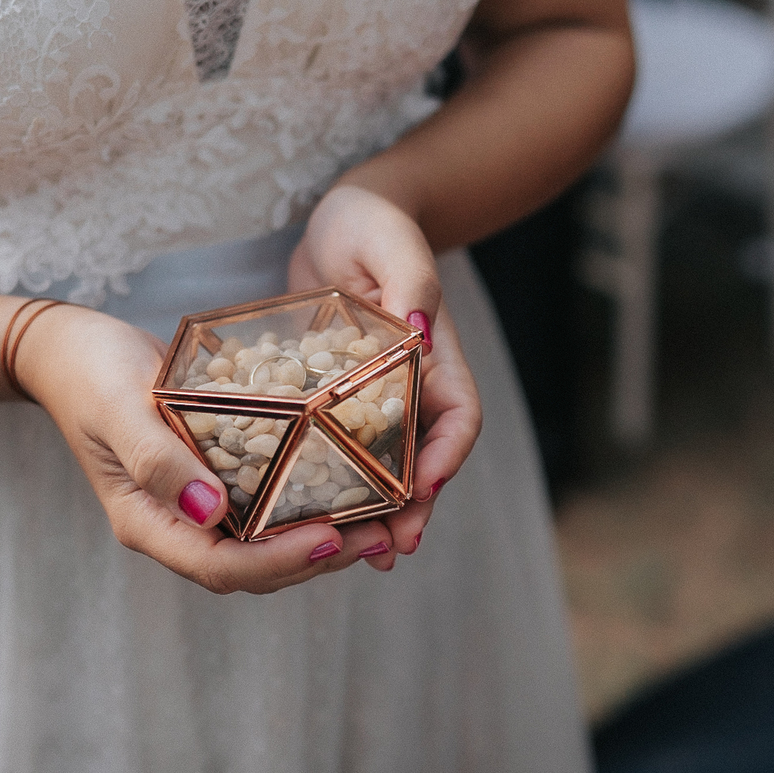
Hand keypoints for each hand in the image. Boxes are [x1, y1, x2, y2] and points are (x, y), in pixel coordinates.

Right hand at [11, 303, 398, 593]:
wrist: (71, 347)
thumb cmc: (90, 372)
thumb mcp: (118, 407)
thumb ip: (158, 461)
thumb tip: (210, 513)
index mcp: (147, 521)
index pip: (219, 567)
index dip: (279, 561)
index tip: (332, 536)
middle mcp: (177, 524)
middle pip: (254, 567)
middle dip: (319, 557)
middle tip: (382, 533)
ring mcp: (195, 504)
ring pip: (267, 542)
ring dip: (324, 536)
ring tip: (382, 519)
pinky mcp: (213, 477)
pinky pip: (266, 505)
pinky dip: (308, 501)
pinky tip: (349, 483)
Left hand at [289, 185, 482, 566]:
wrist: (341, 219)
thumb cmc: (374, 222)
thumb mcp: (392, 243)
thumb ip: (411, 284)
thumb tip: (420, 334)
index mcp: (436, 356)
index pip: (458, 418)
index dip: (446, 459)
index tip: (423, 490)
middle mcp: (412, 385)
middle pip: (424, 457)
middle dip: (414, 506)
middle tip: (393, 549)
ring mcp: (375, 396)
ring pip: (385, 464)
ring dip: (379, 509)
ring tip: (362, 554)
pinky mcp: (336, 397)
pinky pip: (341, 447)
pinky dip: (336, 482)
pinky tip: (314, 513)